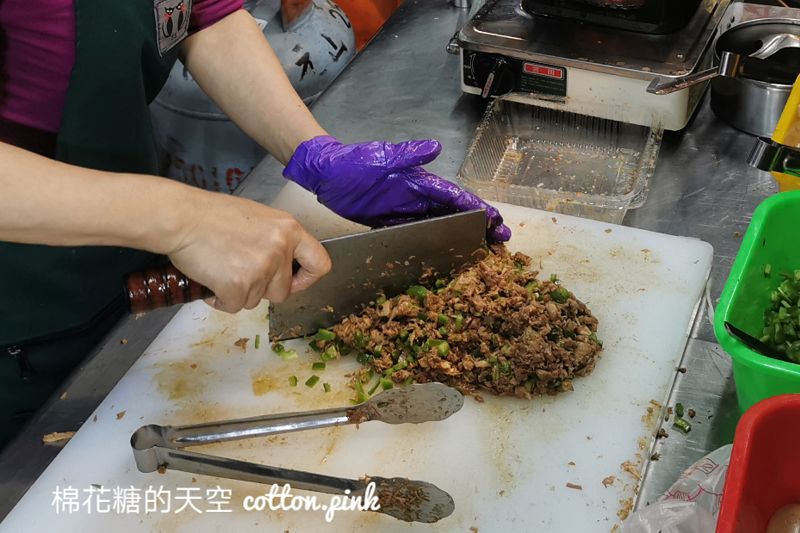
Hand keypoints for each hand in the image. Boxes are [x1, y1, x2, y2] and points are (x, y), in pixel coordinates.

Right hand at [165, 191, 330, 312]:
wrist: (181, 218)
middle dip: (262, 289)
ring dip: (238, 292)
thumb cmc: (212, 215)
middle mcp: (279, 250)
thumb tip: (284, 265)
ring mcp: (260, 269)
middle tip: (240, 272)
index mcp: (289, 229)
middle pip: (282, 291)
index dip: (307, 279)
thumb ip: (276, 240)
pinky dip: (221, 300)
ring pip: (256, 301)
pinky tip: (210, 279)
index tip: (295, 282)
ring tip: (221, 268)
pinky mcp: (238, 286)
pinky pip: (234, 306)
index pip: (319, 263)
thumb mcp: (258, 218)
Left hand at [283, 136, 510, 240]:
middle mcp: (416, 197)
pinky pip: (417, 233)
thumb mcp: (382, 156)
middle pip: (454, 213)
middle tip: (501, 240)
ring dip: (460, 236)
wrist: (326, 172)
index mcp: (418, 181)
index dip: (476, 208)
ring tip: (481, 249)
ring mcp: (404, 210)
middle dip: (479, 225)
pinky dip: (435, 242)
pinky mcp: (389, 222)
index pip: (454, 196)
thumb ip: (409, 153)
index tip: (496, 220)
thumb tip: (436, 147)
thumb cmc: (353, 161)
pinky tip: (446, 251)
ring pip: (439, 225)